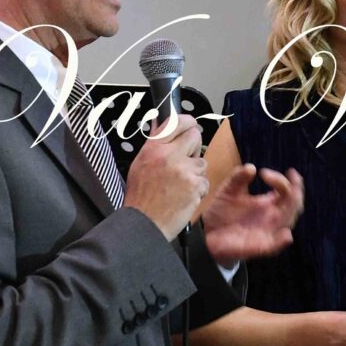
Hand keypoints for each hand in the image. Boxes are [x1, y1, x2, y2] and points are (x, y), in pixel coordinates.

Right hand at [124, 115, 206, 241]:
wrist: (144, 223)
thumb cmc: (141, 198)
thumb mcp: (140, 164)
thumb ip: (155, 145)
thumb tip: (161, 124)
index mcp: (153, 148)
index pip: (176, 122)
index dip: (188, 122)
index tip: (191, 126)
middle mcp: (168, 155)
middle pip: (195, 136)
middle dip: (194, 148)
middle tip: (186, 161)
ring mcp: (183, 169)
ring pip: (202, 162)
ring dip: (195, 173)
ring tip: (180, 186)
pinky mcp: (194, 184)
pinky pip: (205, 181)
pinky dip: (198, 190)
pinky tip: (184, 196)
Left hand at [203, 164, 303, 263]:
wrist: (206, 234)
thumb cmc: (221, 212)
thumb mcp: (228, 191)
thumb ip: (238, 178)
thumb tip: (251, 167)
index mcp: (268, 203)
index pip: (286, 190)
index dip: (281, 179)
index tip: (263, 173)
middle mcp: (272, 216)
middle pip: (294, 204)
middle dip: (296, 190)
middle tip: (292, 177)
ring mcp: (267, 232)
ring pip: (289, 222)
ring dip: (292, 209)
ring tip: (289, 194)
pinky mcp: (258, 246)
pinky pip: (274, 247)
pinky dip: (281, 242)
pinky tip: (285, 235)